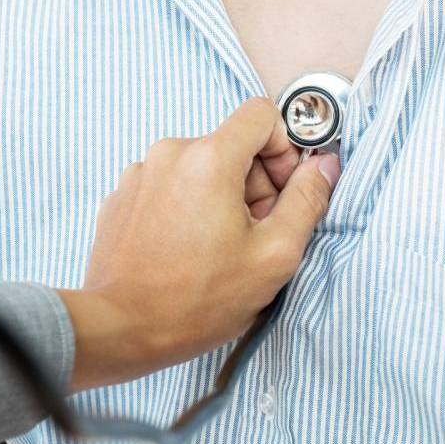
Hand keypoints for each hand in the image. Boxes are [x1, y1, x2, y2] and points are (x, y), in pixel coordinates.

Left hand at [60, 98, 339, 389]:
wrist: (121, 328)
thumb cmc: (197, 299)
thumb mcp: (274, 255)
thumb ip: (306, 201)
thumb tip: (323, 166)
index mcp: (209, 158)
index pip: (261, 115)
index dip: (283, 150)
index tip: (281, 193)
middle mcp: (169, 153)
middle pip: (232, 146)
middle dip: (253, 186)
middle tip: (252, 237)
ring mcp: (140, 174)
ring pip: (200, 169)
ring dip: (219, 200)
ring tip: (216, 251)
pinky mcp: (122, 197)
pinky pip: (170, 188)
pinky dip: (186, 210)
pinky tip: (185, 252)